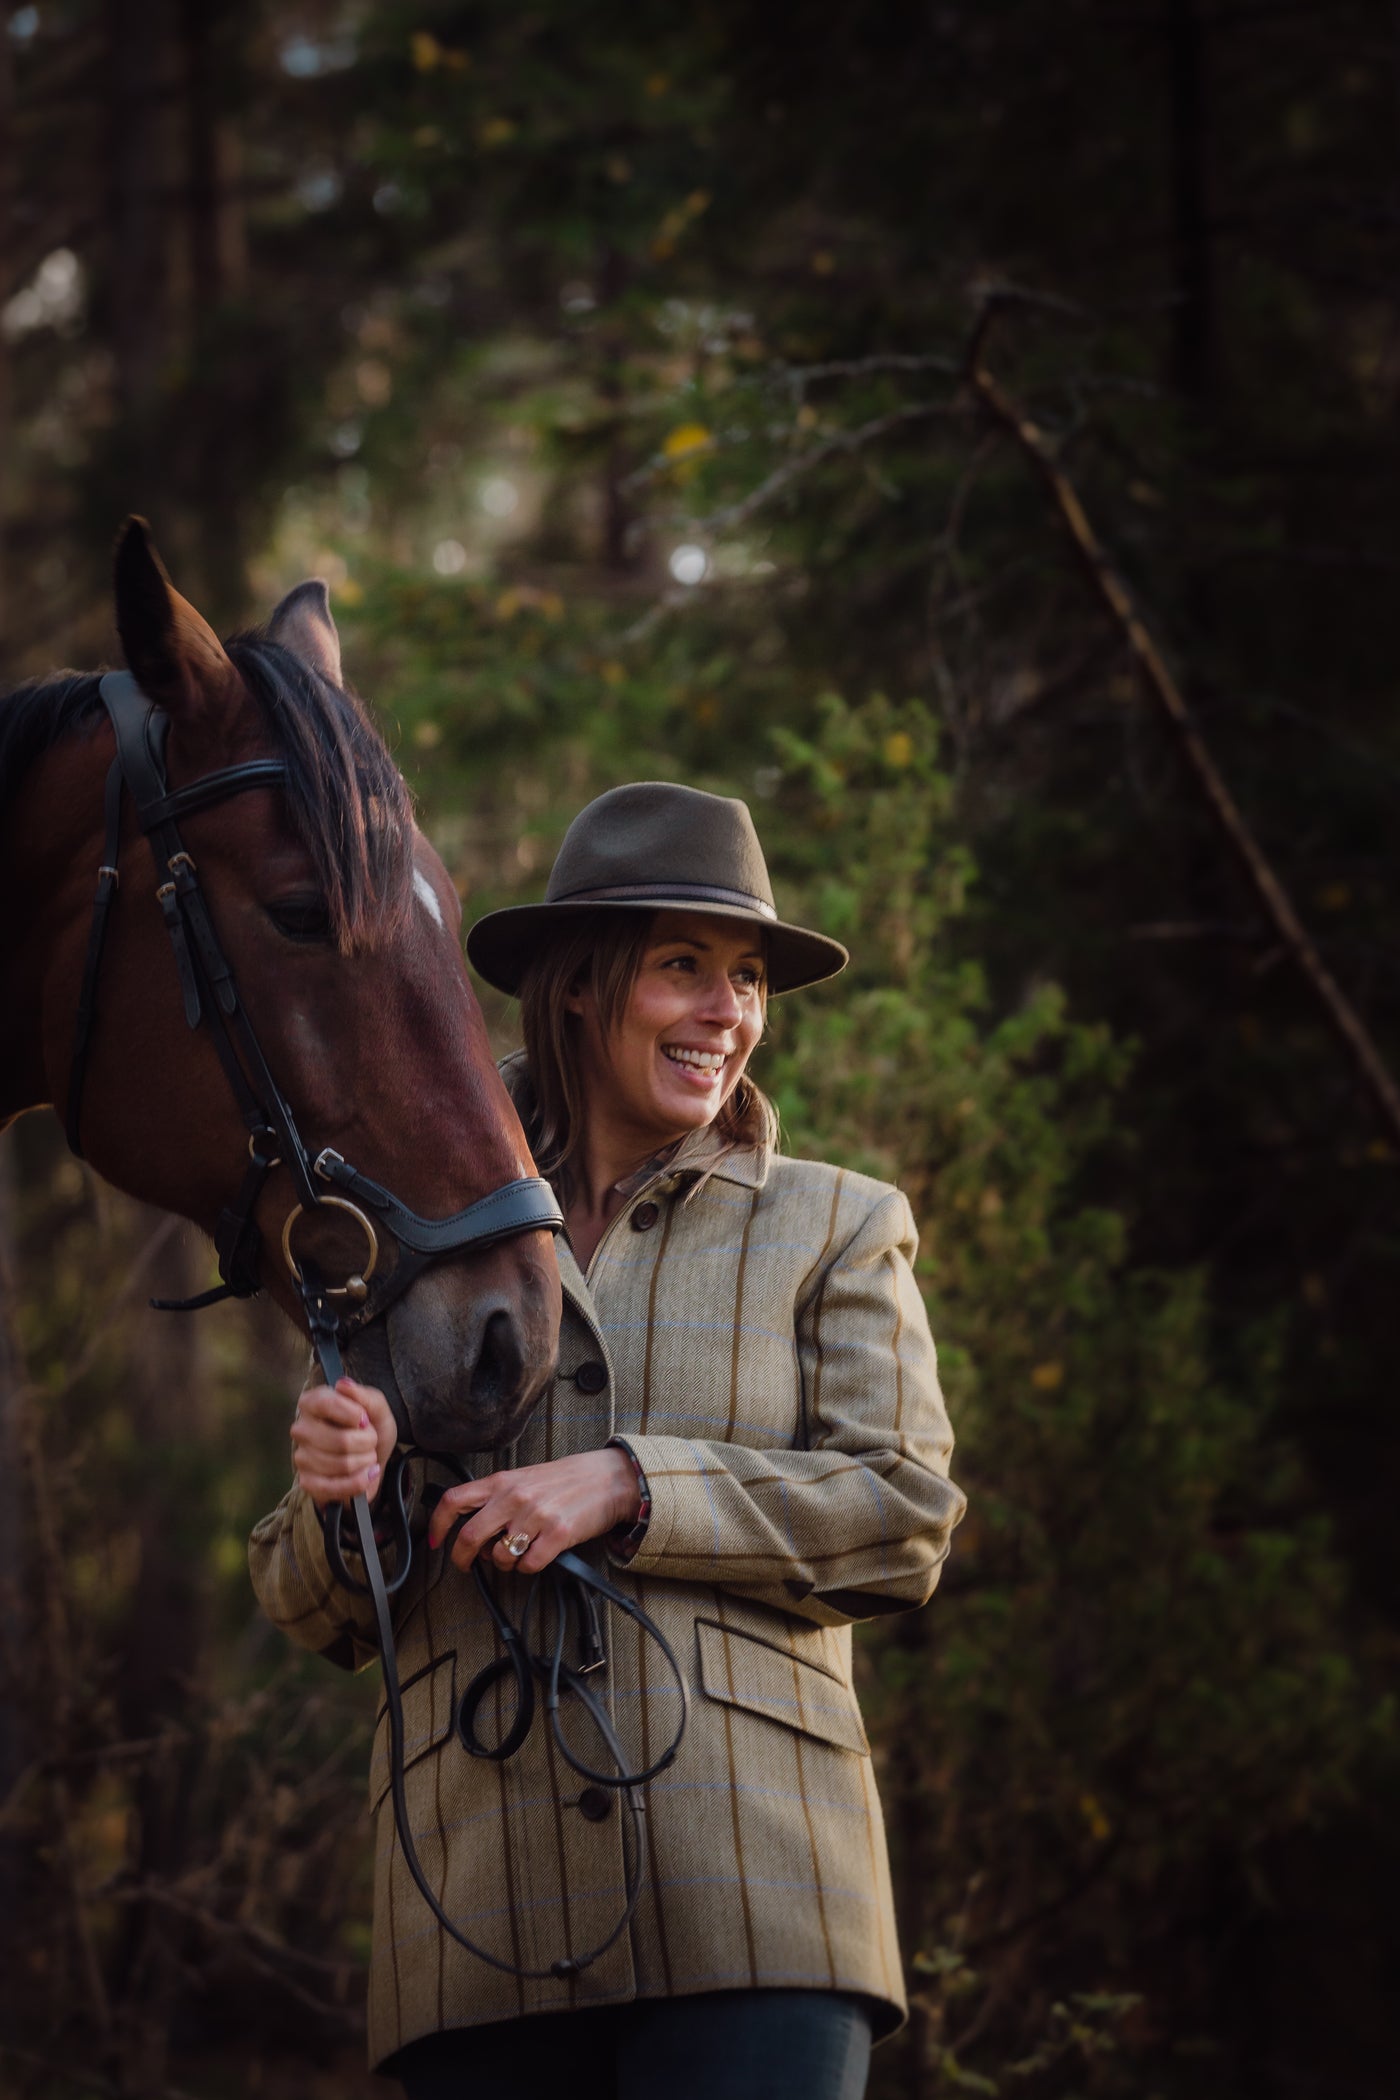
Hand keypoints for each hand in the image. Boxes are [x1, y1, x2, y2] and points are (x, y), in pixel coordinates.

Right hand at [291, 1377, 397, 1508]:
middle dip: (366, 1442)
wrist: (372, 1460)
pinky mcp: (308, 1482)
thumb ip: (365, 1396)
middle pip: (339, 1440)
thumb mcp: (378, 1409)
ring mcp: (302, 1457)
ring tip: (367, 1456)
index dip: (352, 1414)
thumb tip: (343, 1384)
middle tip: (370, 1440)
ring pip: (341, 1465)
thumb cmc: (371, 1429)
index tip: (365, 1419)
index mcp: (312, 1403)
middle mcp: (302, 1428)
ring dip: (365, 1462)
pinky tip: (367, 1474)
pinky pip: (334, 1487)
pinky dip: (358, 1482)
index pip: (324, 1403)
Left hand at [427, 1449, 640, 1575]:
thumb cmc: (565, 1480)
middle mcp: (514, 1498)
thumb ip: (496, 1499)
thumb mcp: (524, 1479)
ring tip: (517, 1552)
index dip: (437, 1525)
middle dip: (461, 1558)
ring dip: (503, 1563)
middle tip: (466, 1564)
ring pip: (498, 1556)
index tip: (435, 1542)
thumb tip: (472, 1531)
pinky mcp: (557, 1535)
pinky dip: (528, 1567)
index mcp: (502, 1482)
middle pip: (469, 1536)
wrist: (608, 1479)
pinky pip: (528, 1566)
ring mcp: (536, 1516)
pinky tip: (538, 1554)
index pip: (454, 1501)